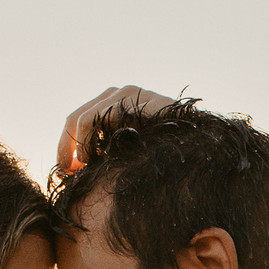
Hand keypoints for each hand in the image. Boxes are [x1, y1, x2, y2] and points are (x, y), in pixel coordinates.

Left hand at [56, 85, 175, 171]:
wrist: (205, 146)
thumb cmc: (169, 155)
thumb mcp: (130, 155)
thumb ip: (108, 157)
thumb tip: (76, 175)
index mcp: (114, 104)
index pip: (76, 121)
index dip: (65, 147)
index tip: (64, 173)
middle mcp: (119, 93)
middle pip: (75, 118)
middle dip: (66, 148)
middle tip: (67, 175)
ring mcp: (129, 92)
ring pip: (84, 118)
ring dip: (79, 147)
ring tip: (83, 170)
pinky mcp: (138, 98)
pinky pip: (102, 117)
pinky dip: (92, 140)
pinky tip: (96, 160)